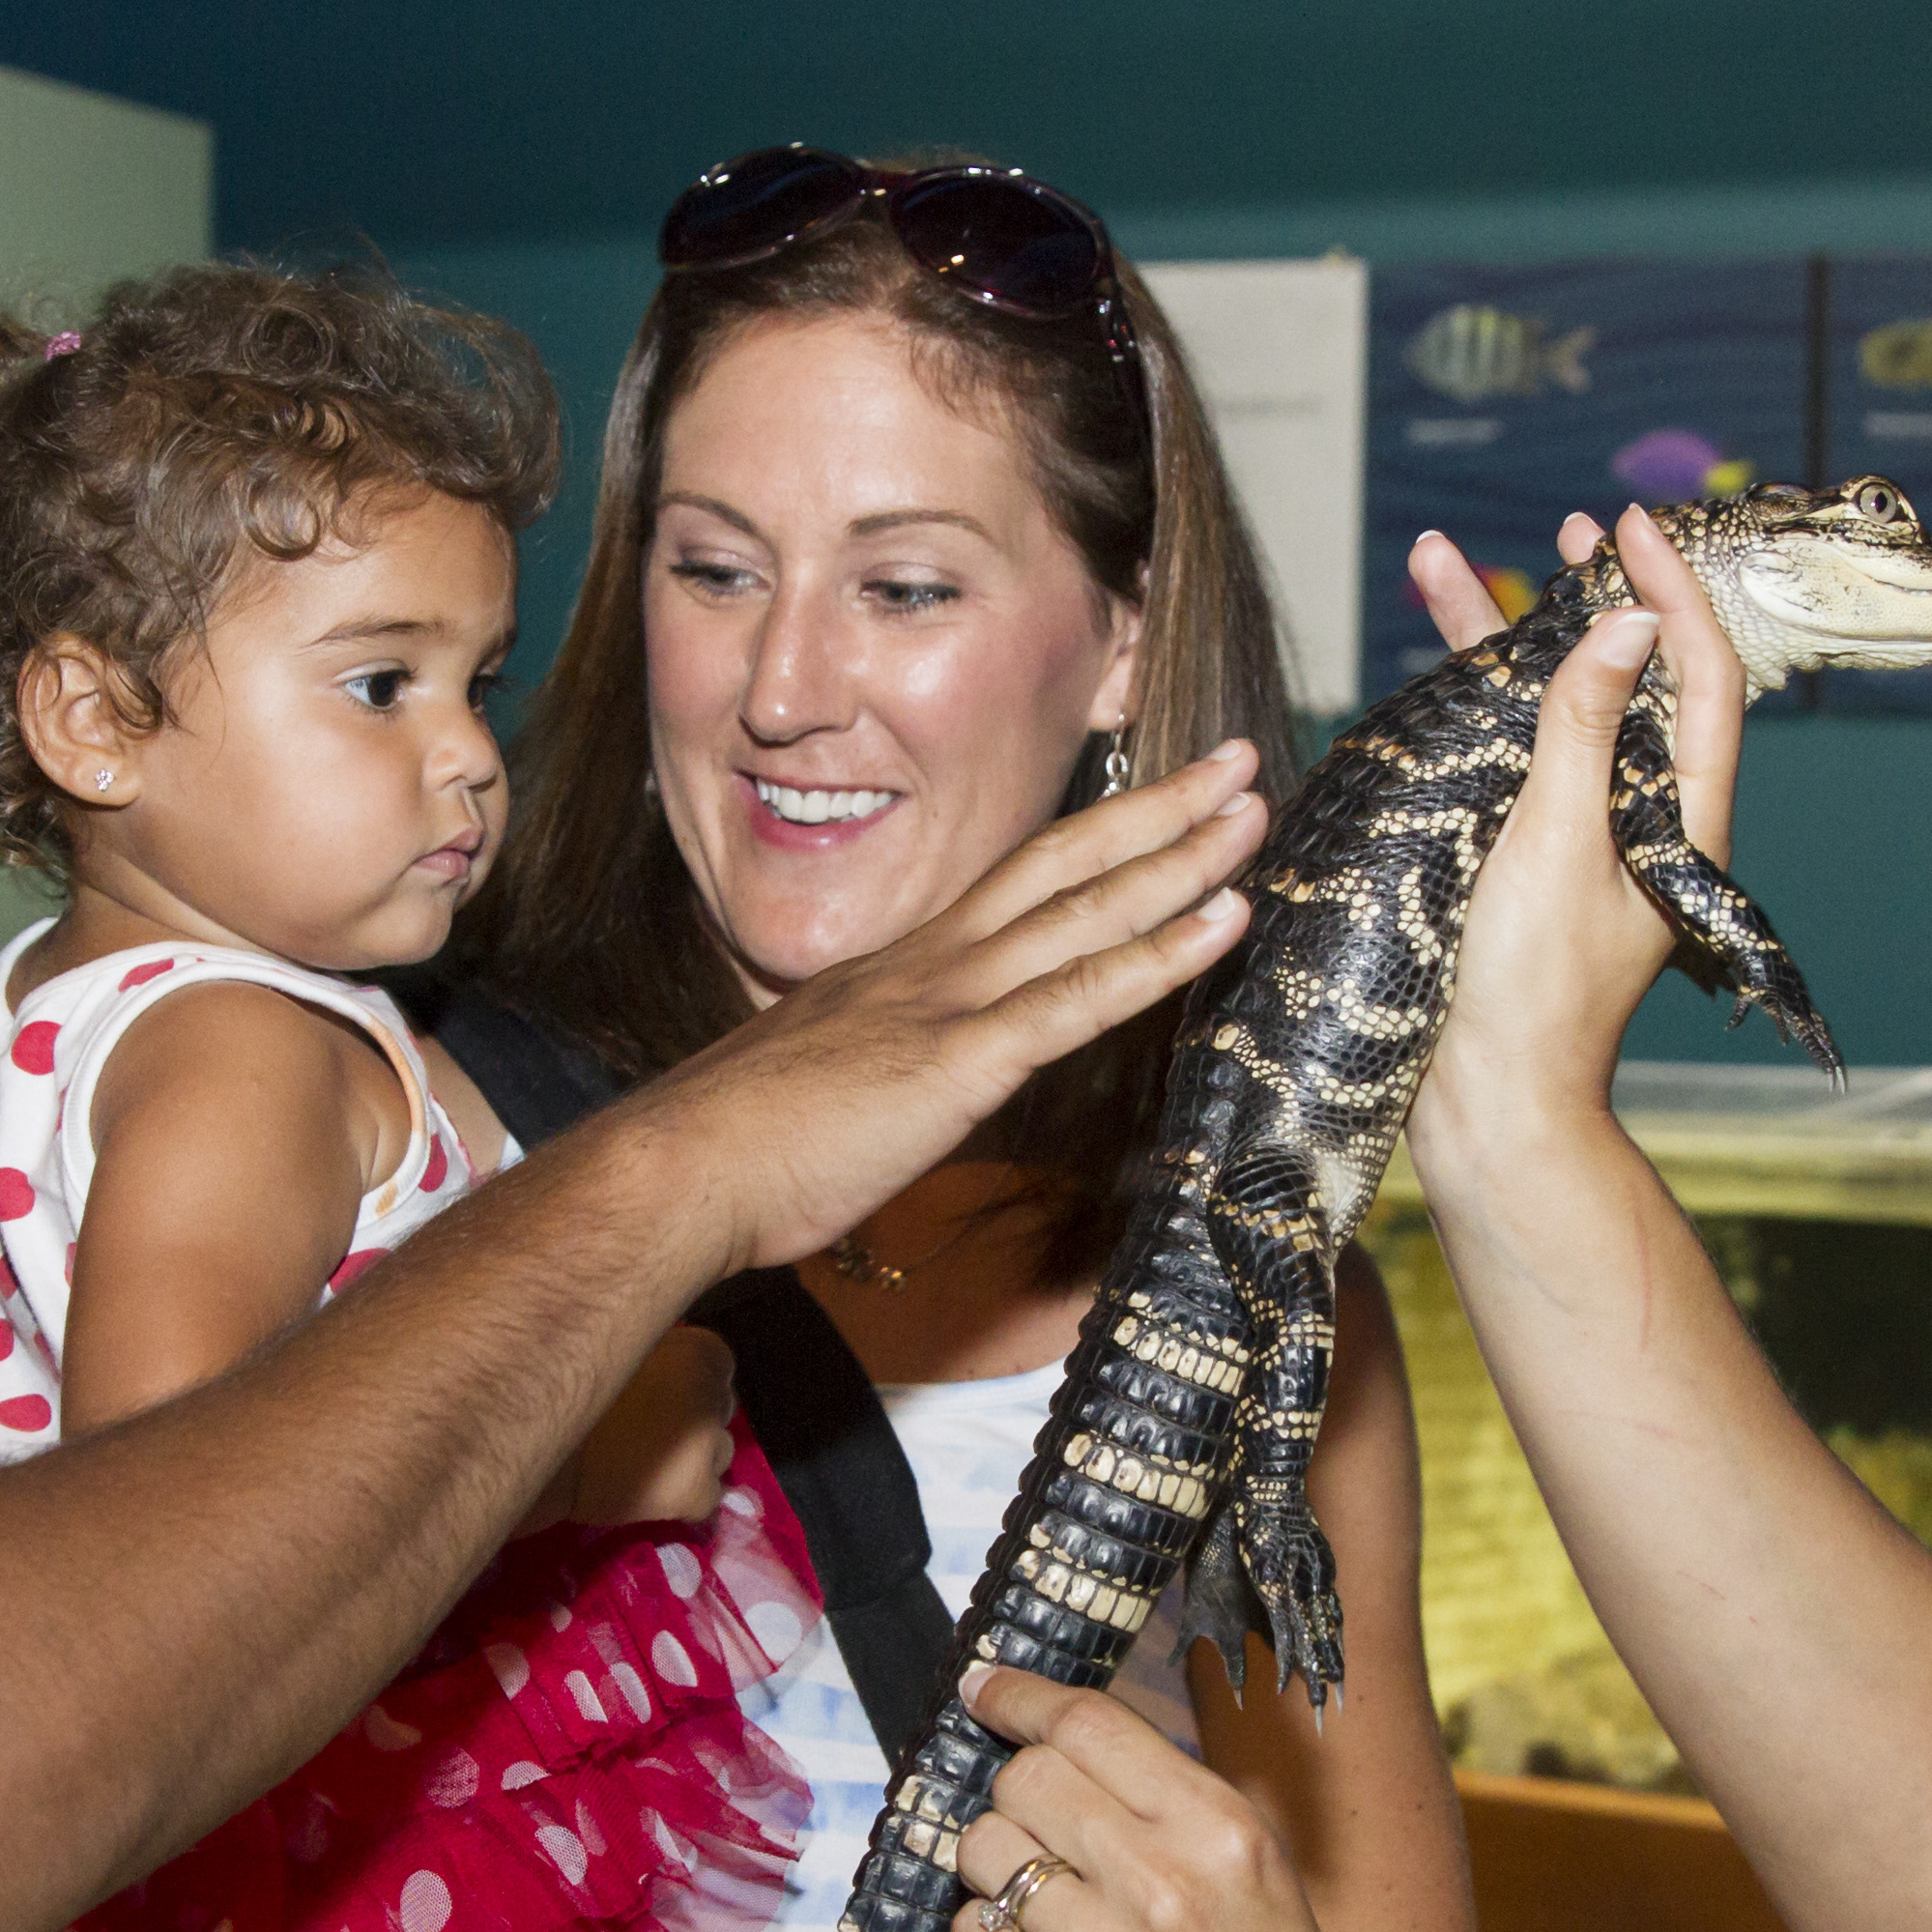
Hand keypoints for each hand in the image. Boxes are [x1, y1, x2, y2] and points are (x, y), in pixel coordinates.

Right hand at [542, 1325, 735, 1530]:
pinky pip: (706, 1498)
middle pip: (716, 1411)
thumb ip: (652, 1351)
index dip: (686, 1384)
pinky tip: (647, 1494)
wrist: (530, 1436)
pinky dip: (682, 1499)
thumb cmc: (563, 1379)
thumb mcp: (620, 1345)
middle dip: (689, 1422)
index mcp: (701, 1351)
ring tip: (643, 1466)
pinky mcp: (699, 1492)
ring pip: (717, 1455)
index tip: (656, 1395)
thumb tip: (661, 1362)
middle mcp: (715, 1394)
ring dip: (690, 1460)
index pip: (716, 1368)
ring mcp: (711, 1446)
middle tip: (644, 1433)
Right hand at [617, 745, 1265, 1277]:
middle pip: (1064, 863)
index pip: (1018, 883)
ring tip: (1253, 811)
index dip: (1094, 839)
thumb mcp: (828, 1081)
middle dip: (1157, 810)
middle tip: (1236, 763)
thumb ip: (886, 1065)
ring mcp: (950, 1003)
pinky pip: (1081, 997)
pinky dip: (1162, 953)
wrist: (679, 1168)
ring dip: (1180, 857)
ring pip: (1086, 910)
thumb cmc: (740, 1145)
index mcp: (904, 968)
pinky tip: (1225, 920)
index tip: (1160, 805)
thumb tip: (912, 1082)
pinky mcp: (962, 1060)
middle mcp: (935, 963)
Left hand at [944, 1666, 1408, 1931]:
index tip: (986, 1688)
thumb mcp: (1265, 1878)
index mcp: (1221, 1832)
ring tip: (1032, 1888)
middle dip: (1013, 1786)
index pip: (1087, 1726)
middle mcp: (1158, 1885)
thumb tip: (1074, 1754)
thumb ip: (1175, 1812)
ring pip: (983, 1852)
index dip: (1020, 1696)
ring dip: (993, 1860)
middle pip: (1024, 1780)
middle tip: (1031, 1816)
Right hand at [1407, 508, 1752, 1167]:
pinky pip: (1505, 763)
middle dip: (1592, 598)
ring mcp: (1577, 844)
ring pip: (1553, 715)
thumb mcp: (1559, 843)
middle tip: (1571, 530)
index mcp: (1682, 822)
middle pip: (1627, 683)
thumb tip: (1625, 622)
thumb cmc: (1532, 990)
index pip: (1699, 679)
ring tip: (1444, 564)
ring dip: (1504, 642)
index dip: (1671, 594)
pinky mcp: (1518, 864)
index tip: (1629, 526)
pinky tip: (1428, 668)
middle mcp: (1638, 823)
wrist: (1486, 1107)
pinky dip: (1470, 709)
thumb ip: (1586, 730)